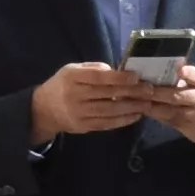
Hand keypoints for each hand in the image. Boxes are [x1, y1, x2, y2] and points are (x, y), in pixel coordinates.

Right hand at [33, 61, 155, 139]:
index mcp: (71, 77)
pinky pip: (106, 123)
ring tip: (147, 103)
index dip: (118, 77)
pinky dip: (123, 120)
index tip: (136, 77)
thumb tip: (117, 71)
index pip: (97, 77)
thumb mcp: (73, 70)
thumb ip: (94, 69)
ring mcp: (78, 113)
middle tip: (149, 90)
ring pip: (109, 111)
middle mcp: (74, 95)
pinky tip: (136, 115)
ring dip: (131, 108)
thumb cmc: (64, 85)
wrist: (44, 109)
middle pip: (106, 94)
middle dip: (130, 92)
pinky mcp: (83, 126)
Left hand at [141, 70, 194, 156]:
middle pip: (176, 96)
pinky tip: (140, 108)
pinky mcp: (189, 128)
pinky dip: (153, 114)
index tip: (178, 69)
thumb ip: (188, 77)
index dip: (188, 73)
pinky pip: (167, 120)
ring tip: (132, 98)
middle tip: (135, 86)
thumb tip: (160, 67)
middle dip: (155, 91)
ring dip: (149, 104)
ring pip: (169, 110)